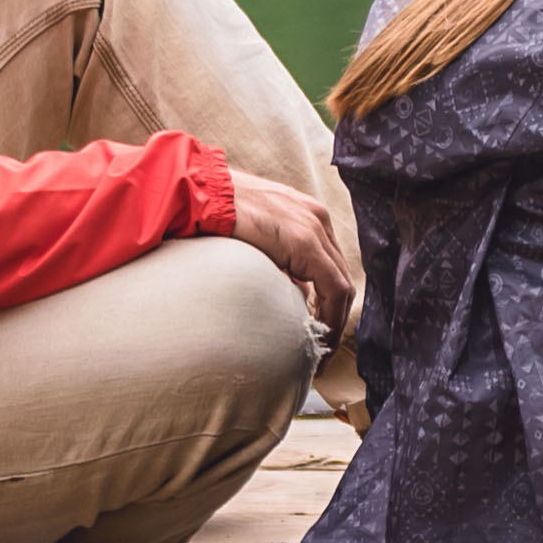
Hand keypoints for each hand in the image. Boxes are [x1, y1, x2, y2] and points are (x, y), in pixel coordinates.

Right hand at [228, 174, 358, 346]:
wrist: (200, 194)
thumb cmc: (218, 216)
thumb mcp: (259, 240)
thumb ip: (281, 261)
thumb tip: (296, 293)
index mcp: (308, 216)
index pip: (332, 266)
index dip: (330, 302)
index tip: (319, 330)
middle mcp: (318, 219)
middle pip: (341, 276)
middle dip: (335, 315)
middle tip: (321, 346)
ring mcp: (315, 227)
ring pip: (342, 285)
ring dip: (334, 321)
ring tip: (319, 349)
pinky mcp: (305, 241)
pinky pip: (333, 287)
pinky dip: (330, 315)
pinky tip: (317, 336)